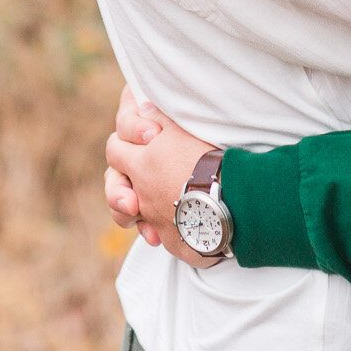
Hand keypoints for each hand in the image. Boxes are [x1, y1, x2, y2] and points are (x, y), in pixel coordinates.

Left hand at [105, 89, 222, 268]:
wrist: (235, 197)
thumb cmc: (211, 156)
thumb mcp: (183, 127)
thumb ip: (159, 116)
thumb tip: (144, 108)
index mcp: (142, 162)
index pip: (114, 150)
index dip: (122, 143)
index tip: (139, 142)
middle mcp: (143, 193)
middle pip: (115, 187)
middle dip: (121, 182)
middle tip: (137, 175)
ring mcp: (156, 220)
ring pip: (134, 217)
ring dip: (140, 211)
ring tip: (153, 206)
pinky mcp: (175, 242)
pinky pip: (163, 236)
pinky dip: (169, 229)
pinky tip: (183, 222)